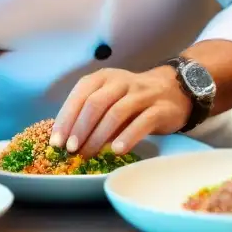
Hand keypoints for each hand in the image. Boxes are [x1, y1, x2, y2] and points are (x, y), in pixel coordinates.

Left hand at [50, 67, 190, 157]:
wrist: (174, 90)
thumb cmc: (133, 100)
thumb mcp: (109, 99)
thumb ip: (91, 114)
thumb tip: (67, 141)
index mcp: (103, 78)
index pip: (80, 95)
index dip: (66, 118)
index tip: (56, 141)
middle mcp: (121, 82)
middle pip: (95, 103)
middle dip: (80, 128)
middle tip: (72, 150)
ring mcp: (142, 94)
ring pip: (116, 112)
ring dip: (99, 135)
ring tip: (89, 153)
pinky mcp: (160, 108)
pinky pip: (142, 122)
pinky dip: (127, 137)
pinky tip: (116, 151)